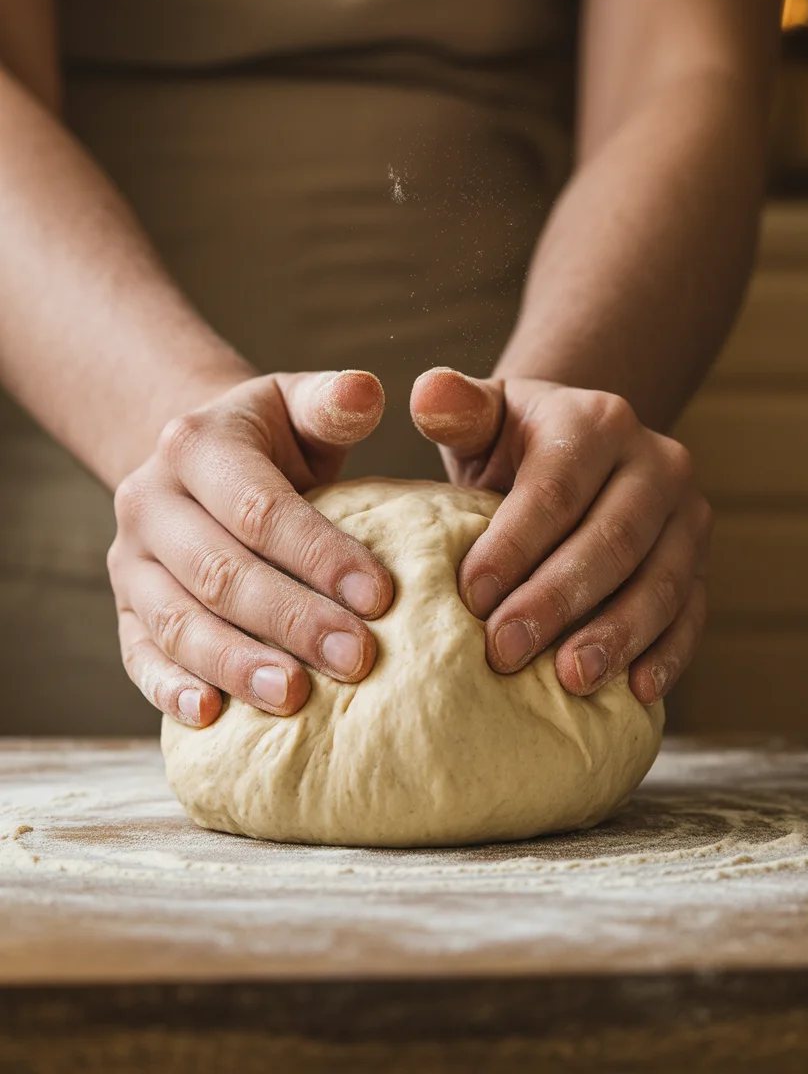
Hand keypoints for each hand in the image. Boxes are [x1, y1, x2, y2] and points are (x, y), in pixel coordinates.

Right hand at [109, 371, 393, 727]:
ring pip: (179, 622)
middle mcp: (149, 501)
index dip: (320, 554)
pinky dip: (170, 689)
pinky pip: (139, 655)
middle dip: (293, 620)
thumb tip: (369, 390)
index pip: (261, 508)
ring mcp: (131, 561)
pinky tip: (210, 716)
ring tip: (296, 697)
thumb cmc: (272, 441)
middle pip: (222, 572)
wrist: (202, 465)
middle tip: (357, 659)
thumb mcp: (298, 406)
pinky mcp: (125, 610)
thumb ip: (333, 403)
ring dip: (238, 665)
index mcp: (196, 446)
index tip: (383, 596)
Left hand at [411, 368, 711, 703]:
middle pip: (614, 539)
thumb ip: (454, 407)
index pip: (557, 489)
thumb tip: (427, 392)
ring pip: (663, 582)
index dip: (515, 545)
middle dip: (558, 600)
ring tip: (569, 679)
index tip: (470, 597)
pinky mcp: (703, 565)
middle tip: (504, 652)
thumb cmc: (513, 444)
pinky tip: (637, 692)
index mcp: (599, 421)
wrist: (579, 453)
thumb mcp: (483, 417)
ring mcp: (689, 517)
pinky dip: (668, 655)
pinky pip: (694, 614)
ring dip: (617, 635)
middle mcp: (658, 462)